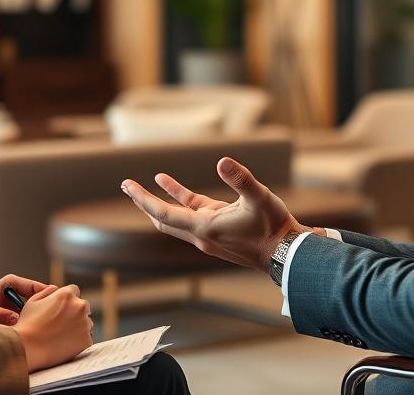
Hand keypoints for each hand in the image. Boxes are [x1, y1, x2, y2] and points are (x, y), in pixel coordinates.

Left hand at [0, 274, 51, 325]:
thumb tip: (16, 319)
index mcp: (11, 283)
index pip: (33, 286)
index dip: (45, 294)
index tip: (53, 304)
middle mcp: (19, 289)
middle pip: (40, 296)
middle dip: (45, 306)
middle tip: (52, 318)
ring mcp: (21, 300)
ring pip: (38, 306)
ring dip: (39, 315)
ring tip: (44, 326)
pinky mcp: (20, 311)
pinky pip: (31, 314)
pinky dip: (34, 321)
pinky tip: (36, 330)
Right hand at [14, 284, 93, 371]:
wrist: (26, 349)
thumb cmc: (27, 325)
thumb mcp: (33, 301)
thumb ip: (47, 291)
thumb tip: (55, 289)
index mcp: (67, 294)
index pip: (74, 291)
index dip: (67, 300)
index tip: (62, 308)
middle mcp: (80, 306)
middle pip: (82, 306)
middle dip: (74, 312)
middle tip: (61, 323)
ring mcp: (85, 324)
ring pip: (86, 323)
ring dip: (78, 326)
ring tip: (61, 335)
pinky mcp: (86, 340)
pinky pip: (86, 338)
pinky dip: (78, 341)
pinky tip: (64, 344)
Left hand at [121, 156, 307, 272]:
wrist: (286, 253)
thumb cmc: (274, 227)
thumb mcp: (259, 198)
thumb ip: (241, 179)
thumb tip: (222, 161)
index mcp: (205, 229)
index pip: (164, 214)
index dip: (144, 200)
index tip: (128, 186)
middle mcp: (202, 235)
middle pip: (162, 220)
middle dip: (144, 203)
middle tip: (127, 186)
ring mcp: (209, 234)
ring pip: (175, 218)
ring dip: (159, 202)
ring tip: (142, 185)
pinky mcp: (218, 229)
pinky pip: (192, 212)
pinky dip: (180, 198)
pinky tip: (167, 181)